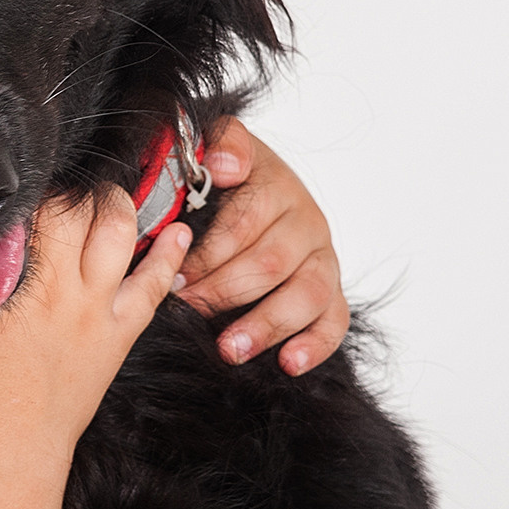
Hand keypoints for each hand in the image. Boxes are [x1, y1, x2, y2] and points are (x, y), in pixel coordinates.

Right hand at [0, 188, 191, 467]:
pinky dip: (168, 258)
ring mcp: (96, 314)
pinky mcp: (115, 341)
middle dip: (81, 179)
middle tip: (69, 164)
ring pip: (125, 236)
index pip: (39, 202)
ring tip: (112, 184)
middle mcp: (66, 288)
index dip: (35, 172)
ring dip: (121, 203)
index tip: (24, 160)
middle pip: (88, 209)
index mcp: (20, 279)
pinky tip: (177, 236)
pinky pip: (154, 290)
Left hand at [174, 118, 349, 375]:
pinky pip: (335, 321)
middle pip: (271, 263)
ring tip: (228, 349)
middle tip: (185, 310)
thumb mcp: (214, 146)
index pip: (244, 220)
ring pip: (307, 294)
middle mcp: (306, 220)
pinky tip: (288, 364)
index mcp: (274, 184)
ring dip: (266, 324)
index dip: (206, 252)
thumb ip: (219, 144)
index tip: (173, 276)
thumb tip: (224, 166)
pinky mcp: (331, 291)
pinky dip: (315, 345)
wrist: (254, 187)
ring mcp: (322, 258)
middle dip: (223, 291)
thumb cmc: (222, 179)